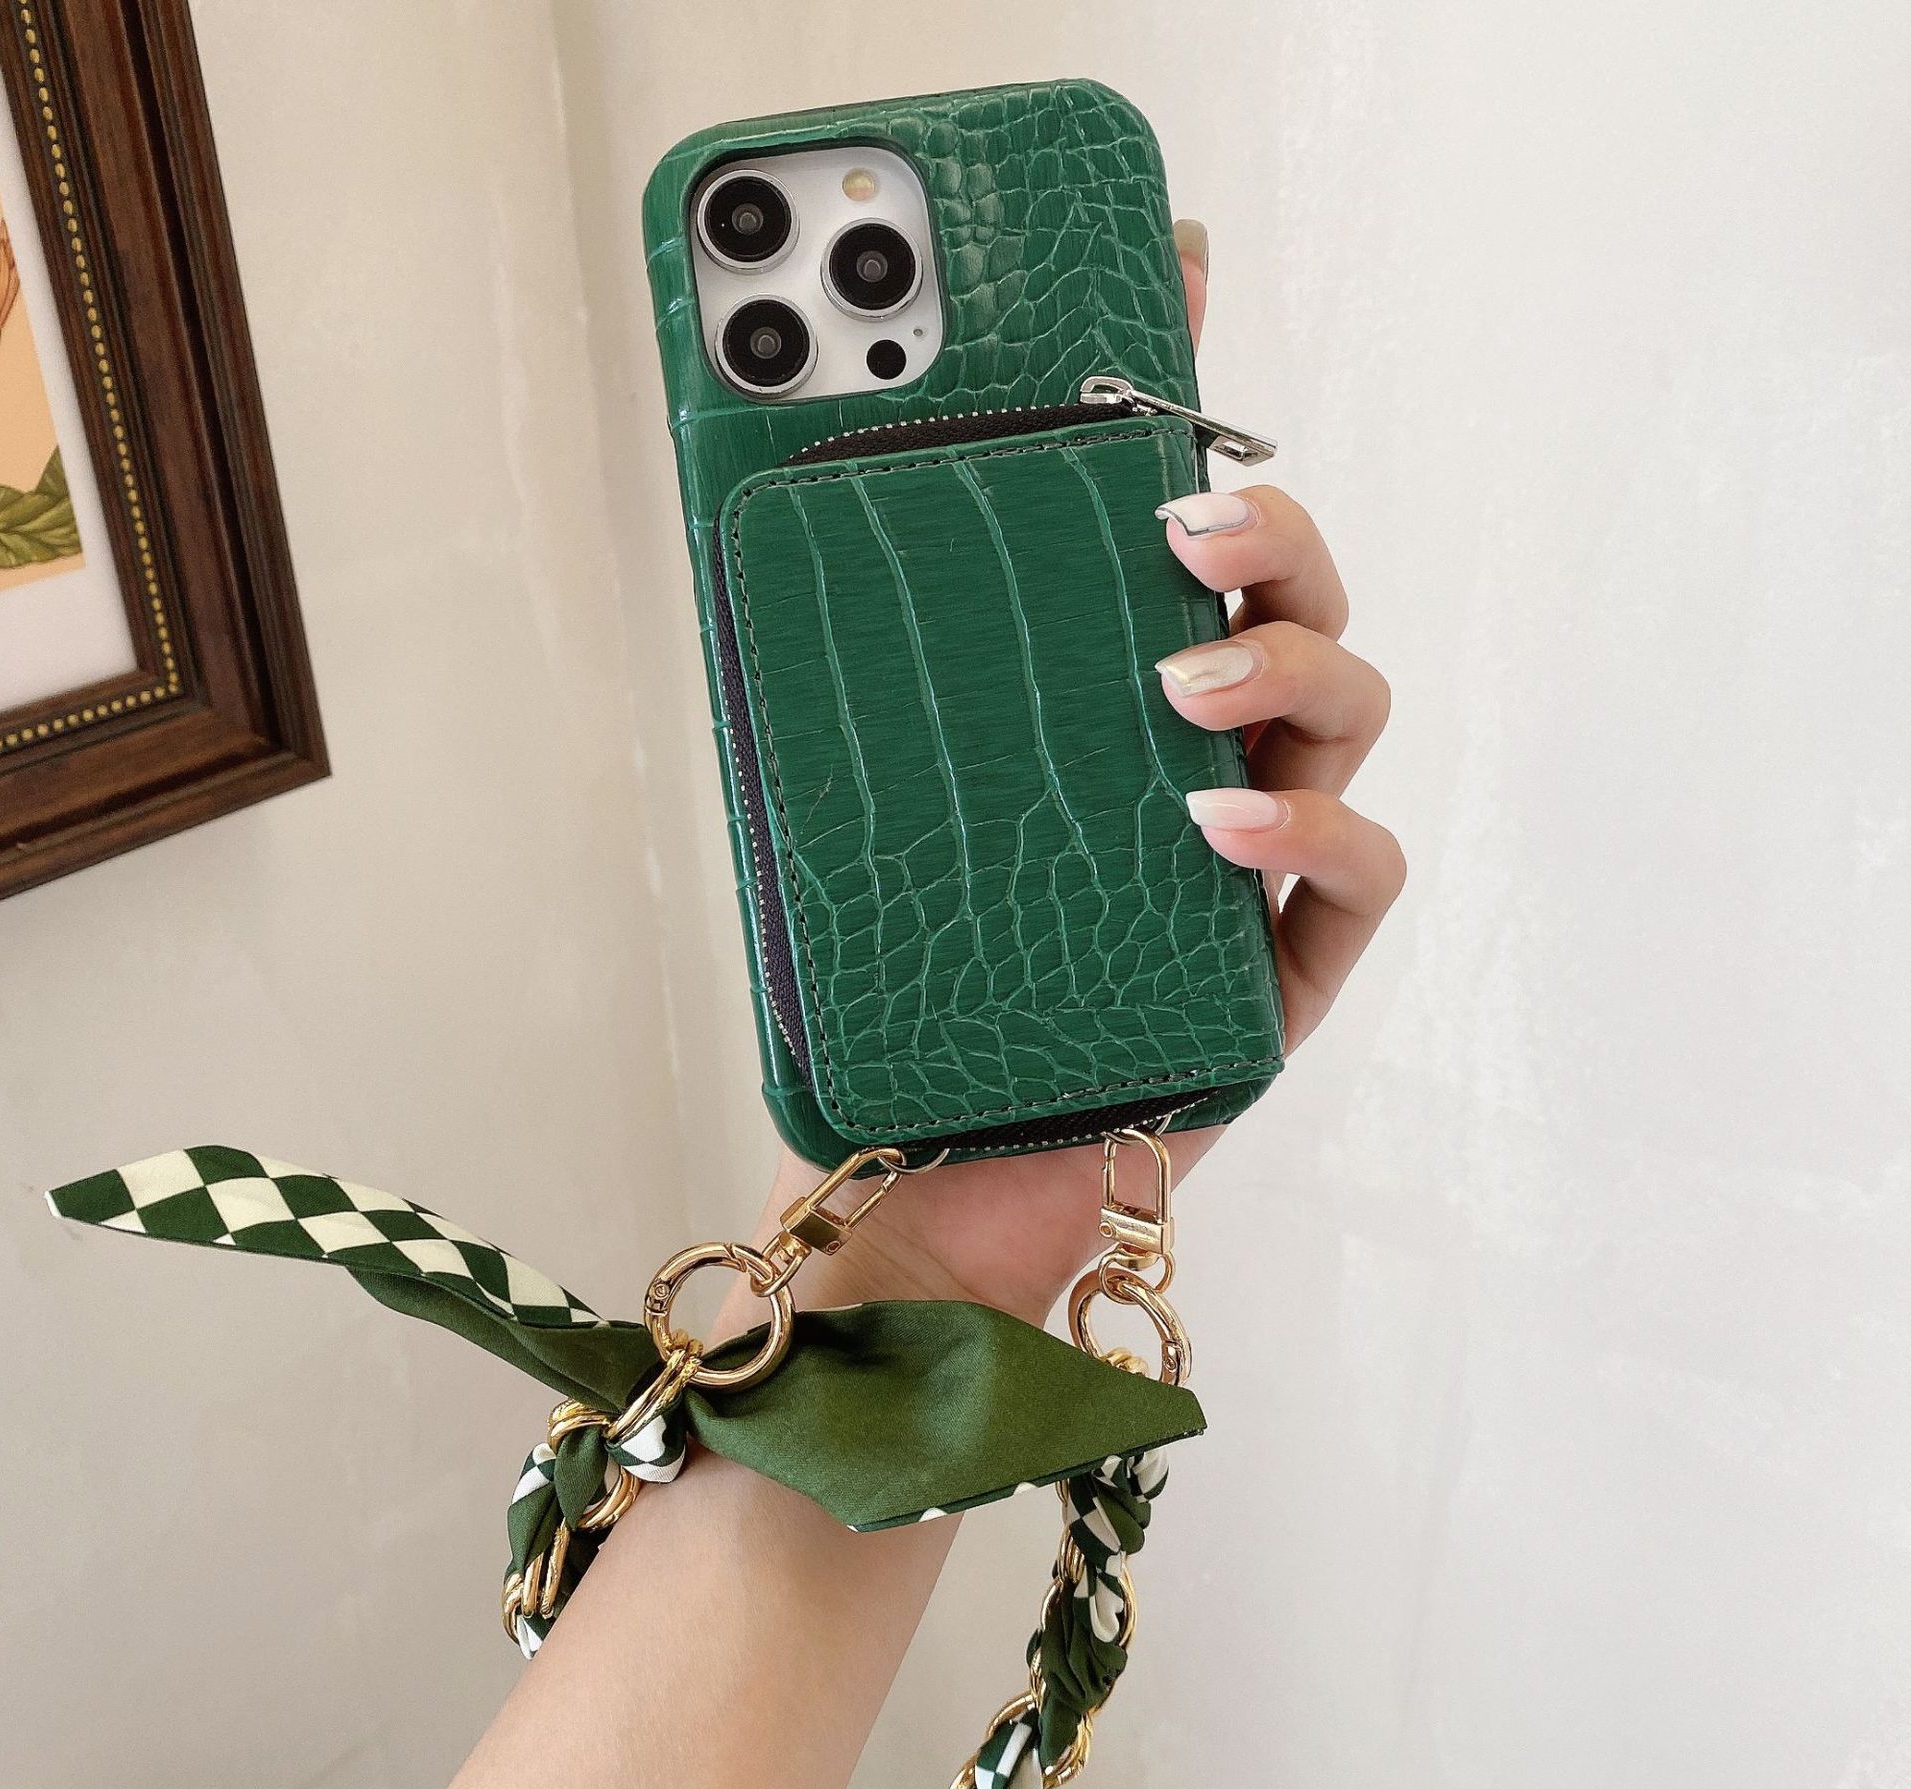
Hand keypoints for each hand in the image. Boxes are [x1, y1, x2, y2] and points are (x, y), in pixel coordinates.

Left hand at [740, 220, 1402, 1333]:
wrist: (911, 1186)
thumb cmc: (890, 997)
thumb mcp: (850, 813)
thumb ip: (845, 688)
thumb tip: (761, 523)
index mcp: (1097, 713)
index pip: (1167, 542)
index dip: (1191, 403)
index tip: (1180, 269)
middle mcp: (1193, 766)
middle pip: (1291, 602)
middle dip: (1262, 536)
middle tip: (1177, 523)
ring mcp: (1253, 868)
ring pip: (1345, 711)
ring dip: (1284, 668)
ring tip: (1177, 684)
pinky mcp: (1285, 976)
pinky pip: (1359, 874)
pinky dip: (1308, 838)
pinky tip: (1218, 829)